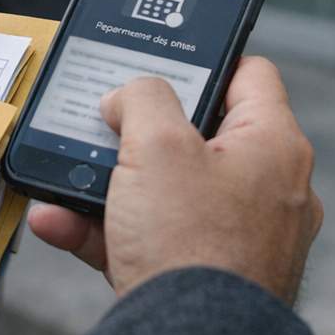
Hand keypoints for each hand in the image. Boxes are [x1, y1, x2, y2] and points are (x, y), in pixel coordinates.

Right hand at [27, 57, 322, 303]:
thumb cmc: (191, 246)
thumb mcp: (155, 145)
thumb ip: (141, 98)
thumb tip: (127, 97)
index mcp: (274, 145)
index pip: (248, 74)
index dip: (203, 60)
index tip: (161, 65)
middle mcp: (270, 189)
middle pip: (200, 135)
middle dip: (141, 132)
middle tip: (108, 123)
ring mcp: (243, 236)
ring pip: (170, 192)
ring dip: (112, 186)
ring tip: (68, 176)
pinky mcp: (213, 274)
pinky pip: (158, 239)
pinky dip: (111, 231)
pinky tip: (60, 222)